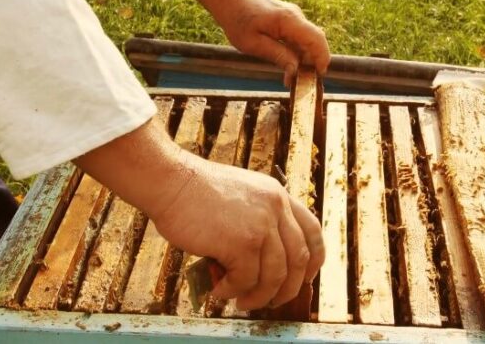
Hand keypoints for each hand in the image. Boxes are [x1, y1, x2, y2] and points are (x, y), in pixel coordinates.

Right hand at [74, 119, 324, 309]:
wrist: (171, 182)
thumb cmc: (195, 192)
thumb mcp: (241, 196)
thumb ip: (257, 221)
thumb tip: (258, 266)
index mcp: (278, 196)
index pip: (313, 231)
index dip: (313, 260)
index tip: (305, 277)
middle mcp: (276, 209)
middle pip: (299, 259)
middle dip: (288, 288)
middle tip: (271, 301)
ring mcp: (261, 226)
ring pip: (275, 276)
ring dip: (259, 296)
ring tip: (241, 302)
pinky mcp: (241, 243)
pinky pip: (246, 280)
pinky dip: (233, 290)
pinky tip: (220, 290)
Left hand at [185, 0, 329, 86]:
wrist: (230, 0)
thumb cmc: (238, 21)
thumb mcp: (253, 44)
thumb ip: (277, 55)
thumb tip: (295, 69)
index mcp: (288, 20)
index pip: (316, 39)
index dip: (322, 57)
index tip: (319, 74)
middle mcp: (295, 16)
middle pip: (316, 40)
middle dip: (313, 61)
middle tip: (303, 81)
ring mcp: (293, 16)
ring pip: (308, 40)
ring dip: (304, 58)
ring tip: (290, 76)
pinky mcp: (289, 19)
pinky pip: (299, 37)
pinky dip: (297, 51)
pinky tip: (287, 63)